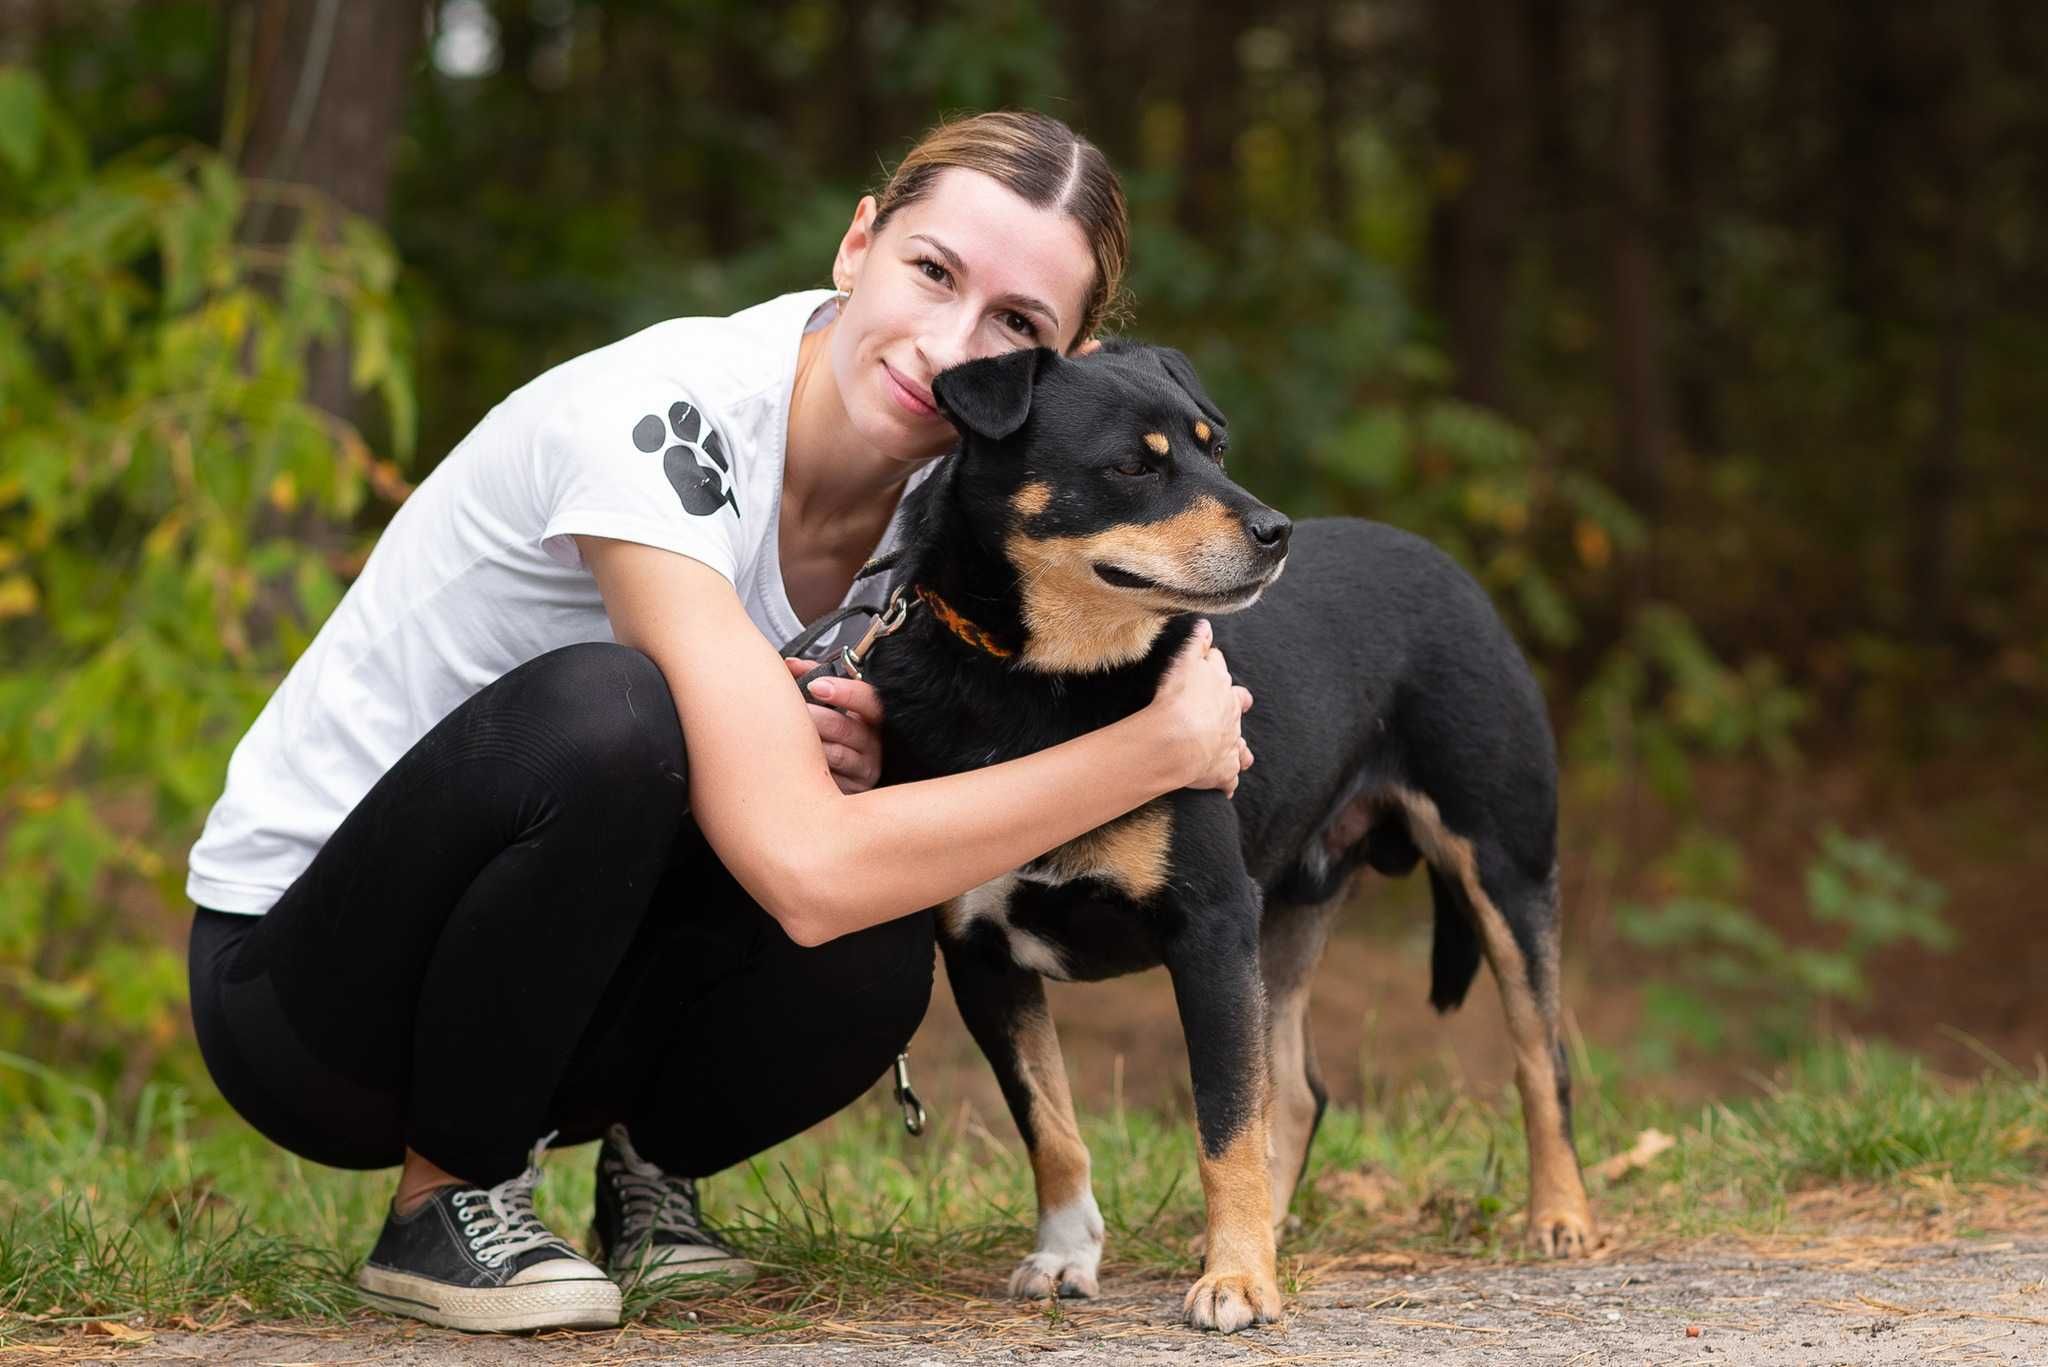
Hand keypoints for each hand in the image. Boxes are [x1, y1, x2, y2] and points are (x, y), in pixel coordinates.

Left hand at [784, 658, 885, 793]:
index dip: (844, 692)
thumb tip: (792, 666)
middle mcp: (873, 744)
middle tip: (795, 712)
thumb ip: (815, 678)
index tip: (816, 686)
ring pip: (836, 755)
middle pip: (847, 729)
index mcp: (872, 718)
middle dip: (818, 718)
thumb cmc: (833, 734)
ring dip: (810, 743)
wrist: (841, 786)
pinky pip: (829, 779)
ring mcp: (863, 770)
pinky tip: (796, 763)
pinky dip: (810, 769)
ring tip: (789, 735)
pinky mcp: (852, 792)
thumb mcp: (833, 705)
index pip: (870, 701)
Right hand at [1147, 619, 1253, 795]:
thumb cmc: (1179, 697)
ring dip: (1240, 750)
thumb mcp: (1186, 661)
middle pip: (1239, 707)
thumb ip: (1196, 642)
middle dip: (1239, 704)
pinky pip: (1229, 780)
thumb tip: (1206, 624)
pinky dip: (1228, 784)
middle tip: (1240, 704)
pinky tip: (1226, 790)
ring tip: (1241, 755)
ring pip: (1241, 748)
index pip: (1222, 674)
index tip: (1213, 666)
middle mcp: (1231, 717)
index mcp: (1222, 689)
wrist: (1179, 738)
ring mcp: (1229, 745)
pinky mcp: (1223, 771)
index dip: (1216, 670)